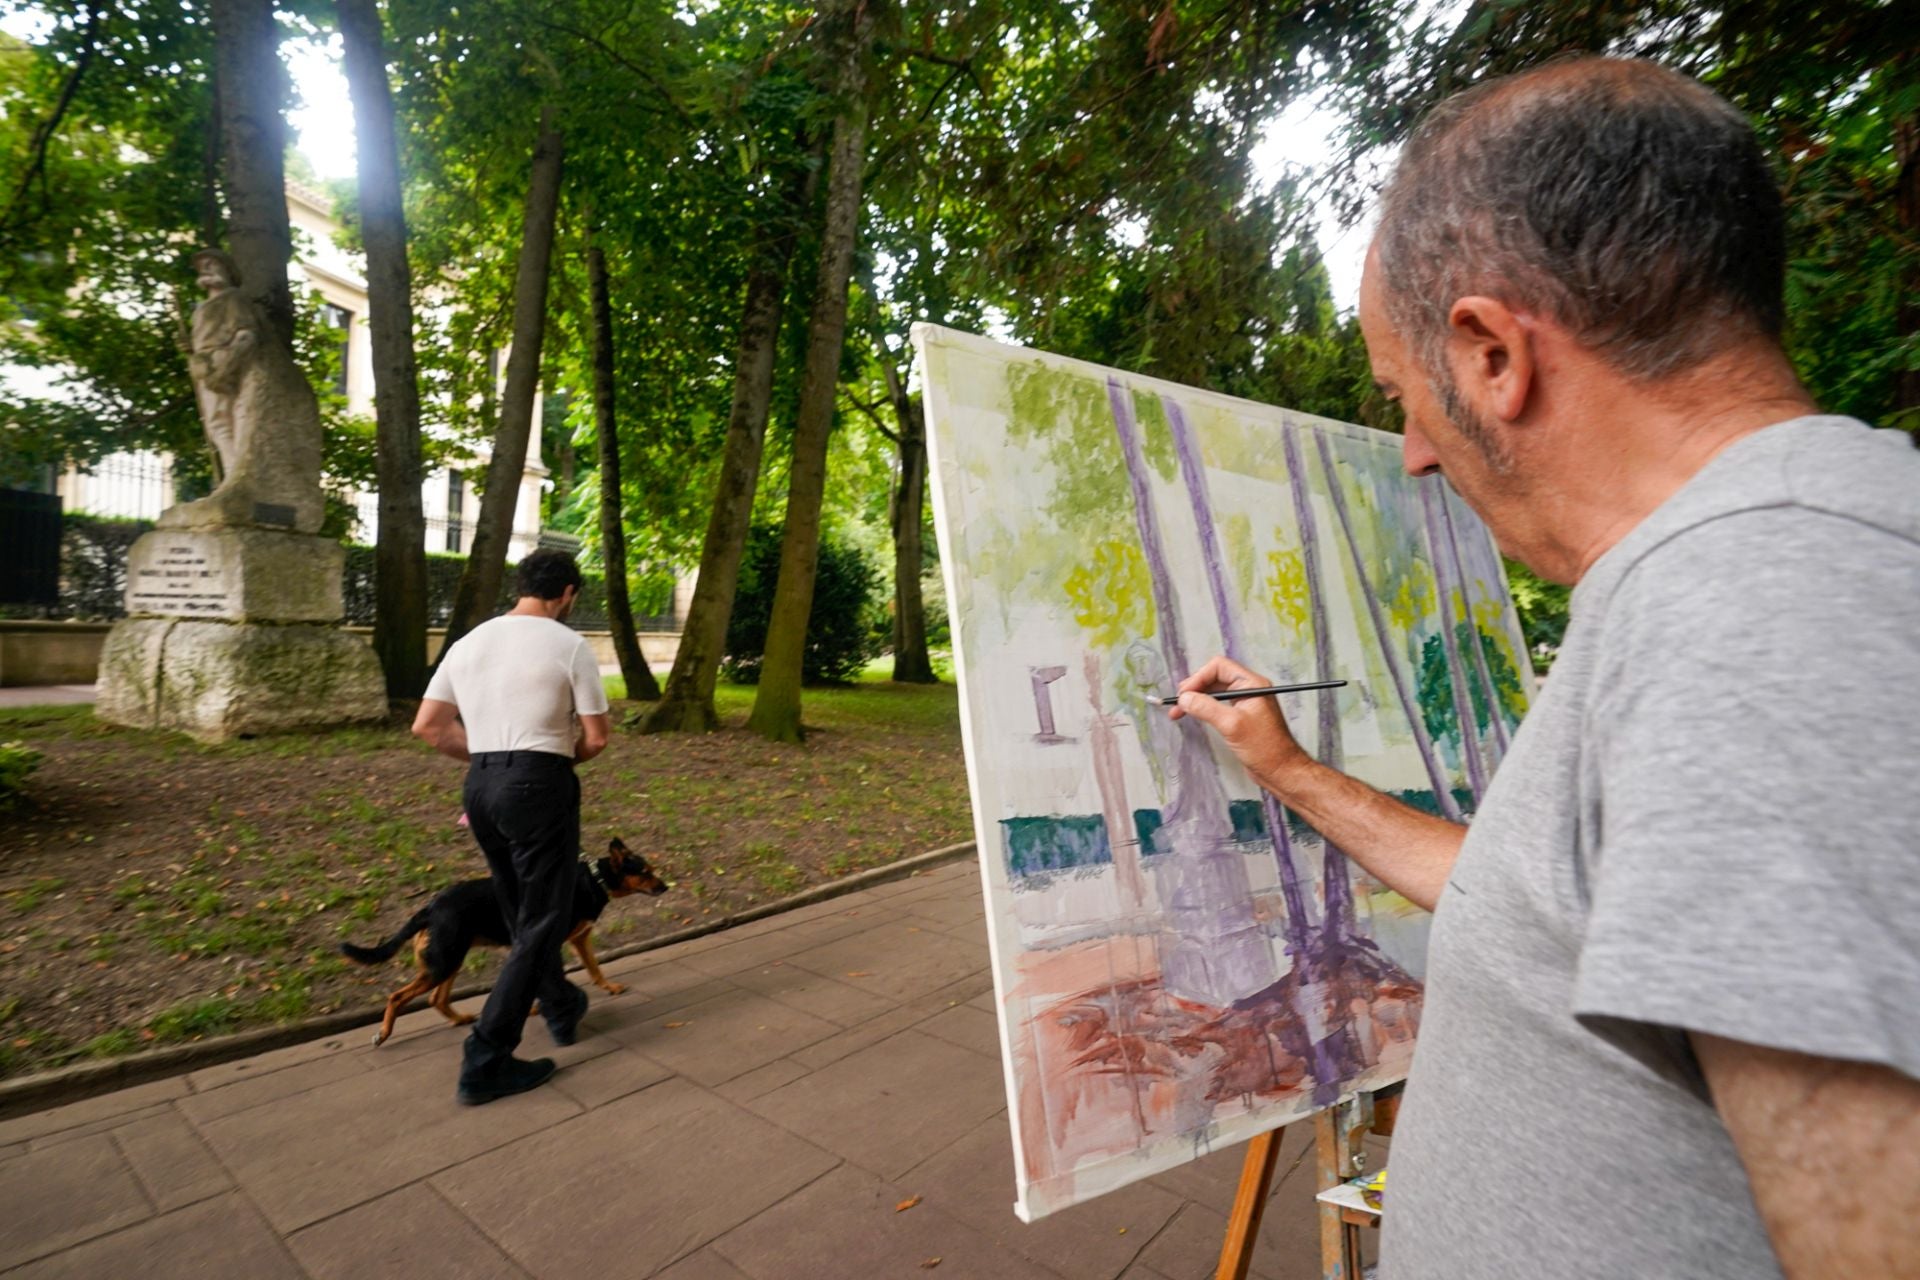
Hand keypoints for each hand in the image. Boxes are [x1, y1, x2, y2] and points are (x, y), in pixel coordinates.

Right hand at [1168, 655, 1312, 788]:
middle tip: (1178, 703)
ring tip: (1179, 711)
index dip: (1199, 678)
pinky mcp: (1241, 717)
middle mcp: (1249, 690)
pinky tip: (1194, 715)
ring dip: (1196, 699)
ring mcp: (1245, 703)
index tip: (1184, 693)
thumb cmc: (1265, 748)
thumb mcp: (1232, 725)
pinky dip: (1204, 708)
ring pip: (1214, 692)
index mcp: (1252, 685)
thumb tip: (1185, 698)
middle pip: (1215, 678)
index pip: (1219, 667)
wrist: (1280, 770)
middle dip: (1194, 688)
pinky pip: (1218, 705)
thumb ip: (1206, 708)